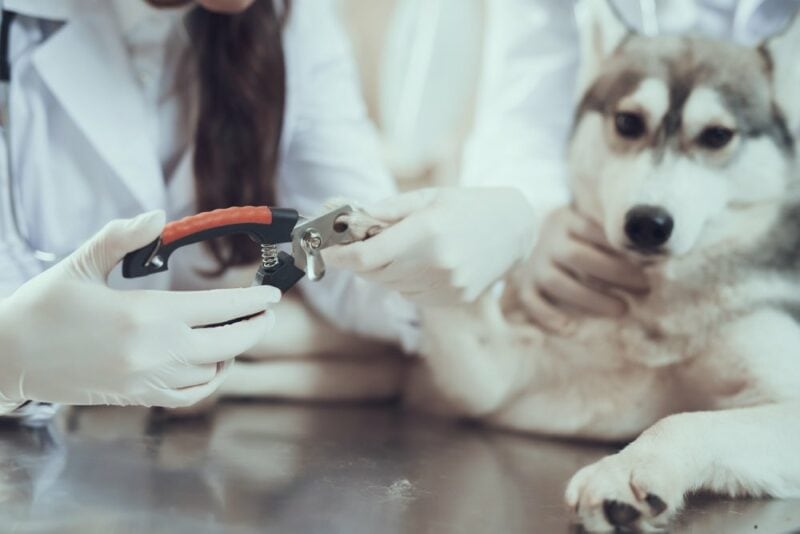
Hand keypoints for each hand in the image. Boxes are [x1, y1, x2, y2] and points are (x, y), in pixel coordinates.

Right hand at [0, 211, 279, 409]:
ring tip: (239, 330)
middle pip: (228, 343)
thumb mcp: (79, 264)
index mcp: (145, 316)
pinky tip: (211, 362)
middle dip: (255, 326)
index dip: (252, 301)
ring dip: (233, 351)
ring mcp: (148, 380)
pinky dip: (209, 379)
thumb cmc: (41, 309)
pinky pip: (190, 395)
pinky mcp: (138, 398)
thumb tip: (157, 217)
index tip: (273, 295)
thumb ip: (121, 238)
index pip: (218, 308)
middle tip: (267, 312)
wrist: (7, 358)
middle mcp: (154, 353)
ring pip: (214, 371)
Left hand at [323, 187, 537, 304]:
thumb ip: (387, 210)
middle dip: (360, 260)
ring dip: (384, 271)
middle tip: (357, 244)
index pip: (367, 257)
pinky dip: (406, 282)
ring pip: (392, 287)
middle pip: (375, 274)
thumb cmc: (468, 206)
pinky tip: (422, 263)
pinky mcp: (453, 299)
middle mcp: (436, 264)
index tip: (328, 252)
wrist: (515, 229)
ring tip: (403, 248)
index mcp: (426, 232)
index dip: (340, 257)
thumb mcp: (428, 197)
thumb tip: (348, 218)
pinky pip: (412, 295)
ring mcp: (446, 286)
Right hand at [506, 207, 647, 331]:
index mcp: (566, 220)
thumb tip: (652, 251)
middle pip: (577, 256)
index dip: (622, 246)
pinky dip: (547, 316)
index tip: (650, 261)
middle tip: (644, 286)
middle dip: (614, 273)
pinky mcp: (524, 284)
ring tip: (621, 310)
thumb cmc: (576, 237)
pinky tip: (569, 329)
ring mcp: (535, 264)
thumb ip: (611, 235)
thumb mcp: (589, 225)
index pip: (594, 230)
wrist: (526, 239)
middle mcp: (548, 241)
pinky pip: (531, 301)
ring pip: (556, 282)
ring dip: (590, 298)